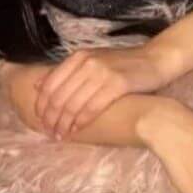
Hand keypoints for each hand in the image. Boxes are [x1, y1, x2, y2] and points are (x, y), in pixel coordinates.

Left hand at [34, 47, 165, 138]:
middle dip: (51, 119)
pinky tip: (77, 130)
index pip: (50, 84)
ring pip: (73, 104)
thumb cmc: (122, 63)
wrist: (155, 59)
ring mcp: (103, 72)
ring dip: (64, 124)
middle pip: (59, 97)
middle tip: (50, 133)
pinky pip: (92, 108)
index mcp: (79, 56)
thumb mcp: (93, 60)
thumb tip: (36, 85)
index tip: (40, 121)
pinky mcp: (117, 84)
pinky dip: (81, 122)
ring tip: (61, 136)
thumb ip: (68, 71)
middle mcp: (88, 62)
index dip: (42, 106)